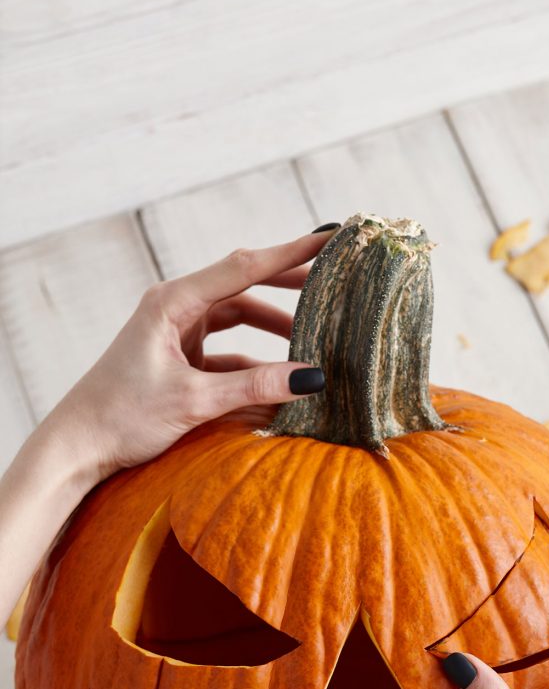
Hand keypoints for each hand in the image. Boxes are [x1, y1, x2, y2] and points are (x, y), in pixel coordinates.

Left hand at [0, 227, 336, 631]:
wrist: (76, 447)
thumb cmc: (121, 416)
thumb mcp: (194, 400)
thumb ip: (254, 385)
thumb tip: (312, 377)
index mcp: (172, 302)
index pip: (242, 267)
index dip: (288, 254)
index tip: (327, 241)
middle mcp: (175, 309)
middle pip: (243, 286)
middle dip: (287, 285)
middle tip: (332, 284)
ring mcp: (177, 333)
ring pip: (238, 318)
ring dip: (274, 328)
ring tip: (314, 335)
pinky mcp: (179, 359)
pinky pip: (228, 351)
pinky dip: (255, 361)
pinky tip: (283, 377)